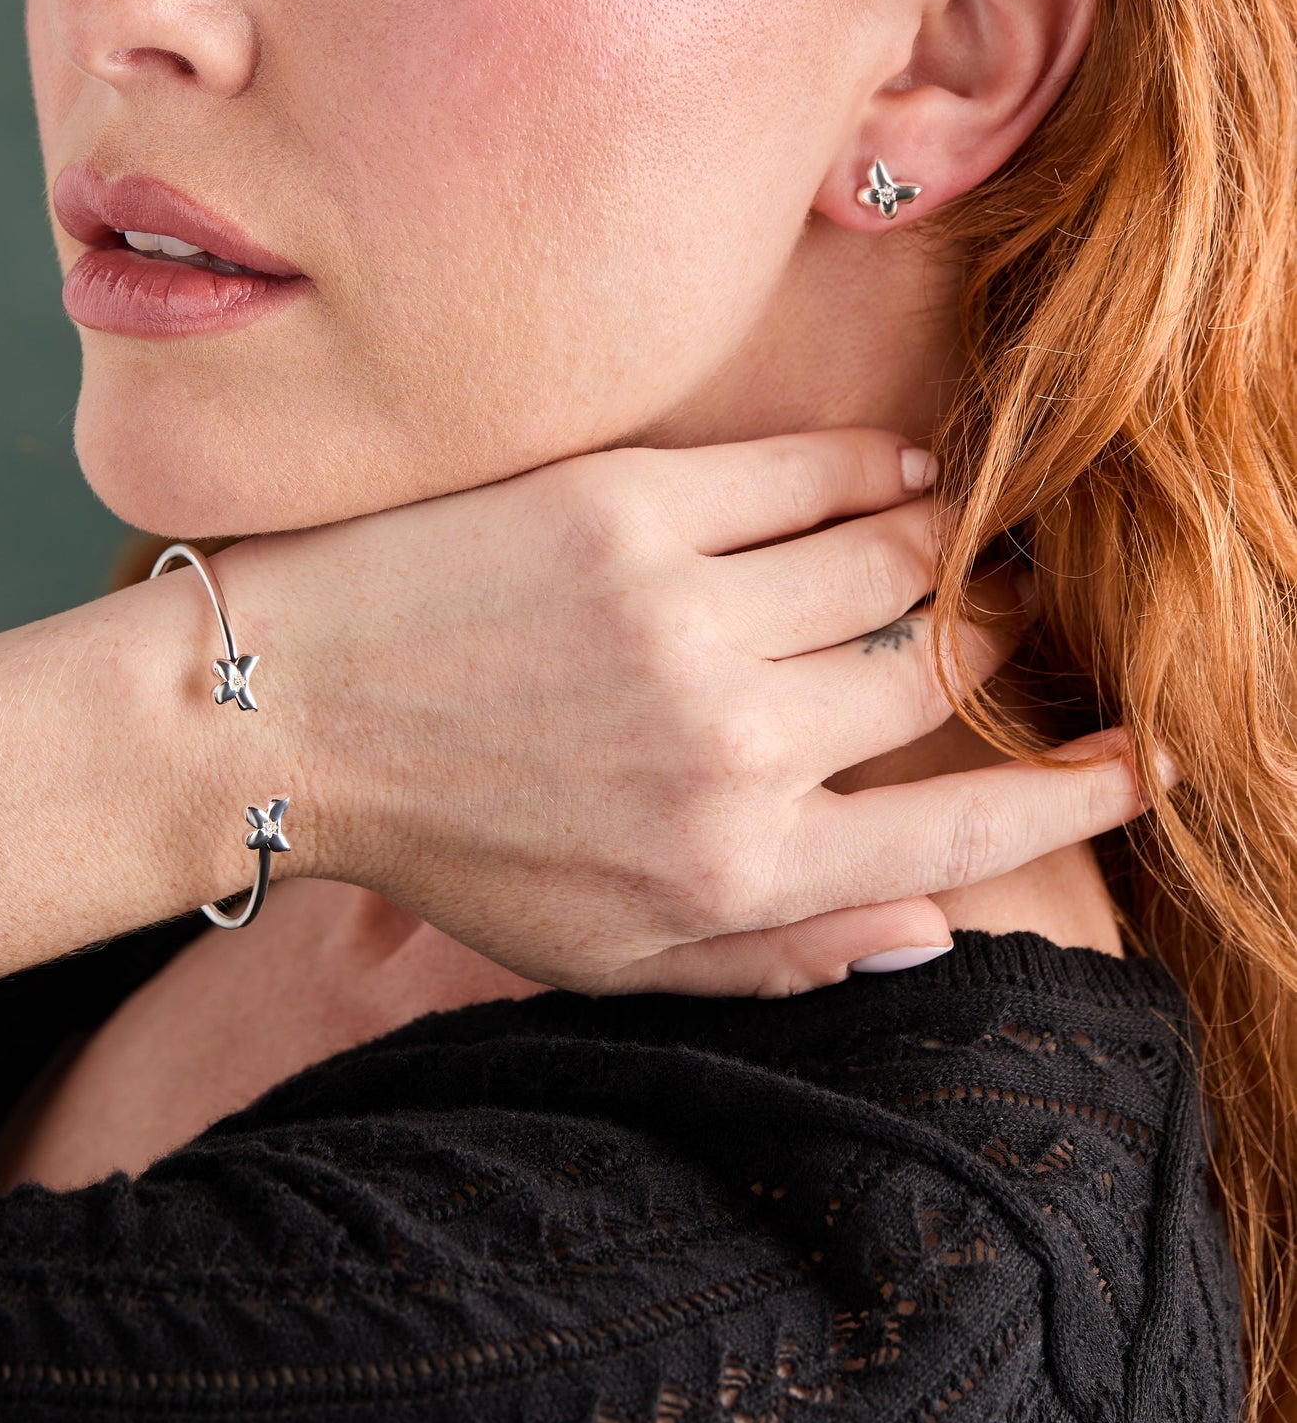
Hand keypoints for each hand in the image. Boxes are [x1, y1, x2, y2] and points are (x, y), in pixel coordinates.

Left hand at [222, 429, 1147, 994]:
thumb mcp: (612, 957)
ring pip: (895, 555)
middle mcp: (731, 744)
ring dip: (950, 540)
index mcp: (735, 869)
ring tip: (956, 532)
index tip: (1133, 762)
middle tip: (1015, 611)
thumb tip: (936, 929)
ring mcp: (684, 616)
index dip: (1071, 795)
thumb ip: (781, 957)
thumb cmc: (456, 842)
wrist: (290, 715)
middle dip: (1004, 637)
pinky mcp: (630, 507)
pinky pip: (812, 469)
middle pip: (940, 667)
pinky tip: (895, 466)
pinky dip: (878, 465)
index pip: (961, 832)